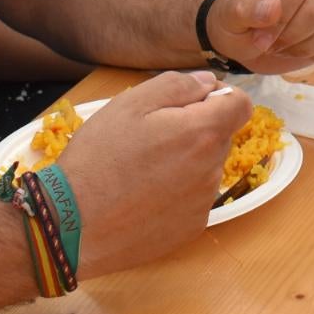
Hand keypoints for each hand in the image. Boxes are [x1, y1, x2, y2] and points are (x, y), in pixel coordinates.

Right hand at [57, 71, 252, 279]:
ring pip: (205, 168)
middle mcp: (212, 170)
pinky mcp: (190, 229)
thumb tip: (209, 84)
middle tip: (150, 135)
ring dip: (185, 161)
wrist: (73, 225)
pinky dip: (176, 192)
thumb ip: (178, 85)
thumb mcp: (130, 104)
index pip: (240, 105)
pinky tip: (142, 195)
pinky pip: (193, 199)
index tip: (190, 102)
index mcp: (203, 133)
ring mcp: (203, 203)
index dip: (218, 97)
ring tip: (141, 168)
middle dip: (195, 129)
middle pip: (219, 137)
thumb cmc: (99, 158)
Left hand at [204, 0, 313, 71]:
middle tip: (270, 44)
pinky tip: (299, 48)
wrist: (244, 35)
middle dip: (289, 36)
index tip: (258, 36)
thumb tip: (273, 8)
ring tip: (282, 45)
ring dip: (302, 47)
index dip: (276, 21)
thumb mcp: (229, 14)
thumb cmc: (236, 19)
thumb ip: (246, 6)